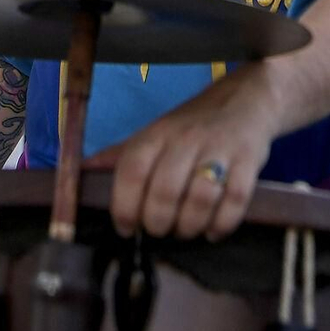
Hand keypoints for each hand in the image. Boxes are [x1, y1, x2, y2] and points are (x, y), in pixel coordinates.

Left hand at [89, 65, 278, 241]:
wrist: (245, 99)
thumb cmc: (193, 125)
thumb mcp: (155, 134)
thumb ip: (122, 156)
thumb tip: (81, 172)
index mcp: (156, 135)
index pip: (131, 172)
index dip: (123, 207)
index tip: (125, 228)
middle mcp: (185, 139)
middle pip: (164, 192)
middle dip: (158, 223)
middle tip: (160, 231)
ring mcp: (218, 149)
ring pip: (199, 200)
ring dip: (189, 227)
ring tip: (186, 230)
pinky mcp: (248, 160)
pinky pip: (234, 201)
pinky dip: (221, 224)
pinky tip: (213, 229)